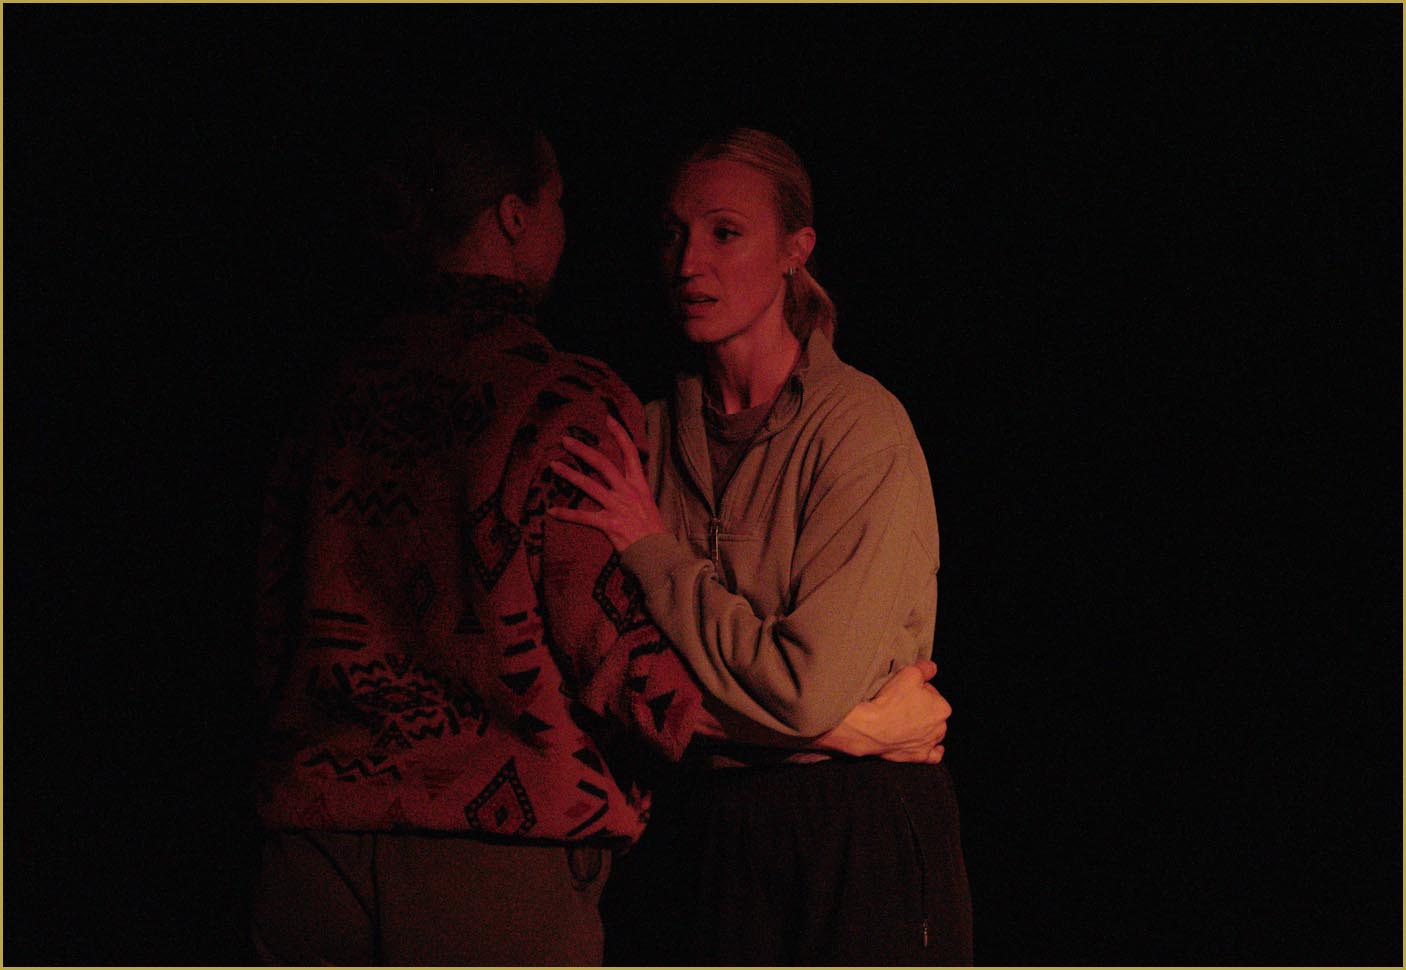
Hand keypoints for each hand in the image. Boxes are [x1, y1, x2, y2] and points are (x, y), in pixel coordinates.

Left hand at [546, 415, 669, 552]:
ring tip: (553, 466)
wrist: (658, 554)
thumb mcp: (648, 505)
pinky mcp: (609, 524)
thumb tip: (623, 484)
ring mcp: (618, 507)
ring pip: (589, 485)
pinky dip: (566, 514)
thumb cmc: (653, 532)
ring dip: (569, 474)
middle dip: (583, 450)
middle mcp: (628, 492)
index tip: (608, 419)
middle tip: (566, 440)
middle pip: (603, 463)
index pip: (630, 453)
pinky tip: (552, 511)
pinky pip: (583, 516)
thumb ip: (634, 492)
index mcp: (639, 485)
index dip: (619, 434)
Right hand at [816, 660, 949, 763]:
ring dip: (925, 727)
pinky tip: (930, 745)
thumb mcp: (909, 673)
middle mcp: (940, 727)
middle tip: (902, 704)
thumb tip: (932, 668)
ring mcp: (929, 743)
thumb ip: (925, 668)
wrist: (872, 727)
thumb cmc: (891, 701)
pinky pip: (933, 755)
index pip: (932, 694)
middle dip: (922, 708)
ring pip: (933, 733)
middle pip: (932, 713)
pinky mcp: (919, 756)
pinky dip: (933, 750)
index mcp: (942, 707)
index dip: (918, 689)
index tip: (905, 690)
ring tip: (908, 722)